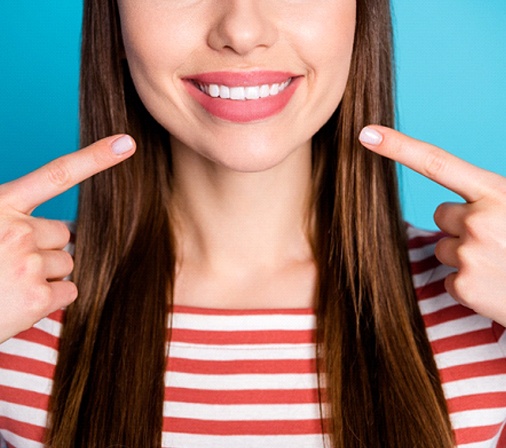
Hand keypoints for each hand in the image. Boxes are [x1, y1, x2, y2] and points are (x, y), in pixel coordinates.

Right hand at [0, 135, 135, 342]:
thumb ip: (10, 218)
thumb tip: (60, 231)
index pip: (56, 174)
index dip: (95, 158)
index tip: (126, 143)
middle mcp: (16, 231)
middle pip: (63, 234)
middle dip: (46, 248)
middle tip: (11, 263)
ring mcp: (28, 265)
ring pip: (67, 263)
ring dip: (46, 274)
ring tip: (9, 284)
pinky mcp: (37, 299)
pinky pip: (69, 292)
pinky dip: (50, 299)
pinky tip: (18, 303)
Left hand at [360, 125, 505, 326]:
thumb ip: (490, 197)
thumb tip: (454, 208)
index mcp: (498, 193)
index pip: (437, 163)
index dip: (398, 147)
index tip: (366, 133)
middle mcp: (478, 220)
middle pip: (441, 214)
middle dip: (461, 224)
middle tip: (500, 239)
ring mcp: (469, 255)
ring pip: (443, 247)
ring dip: (465, 254)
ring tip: (503, 264)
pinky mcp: (464, 287)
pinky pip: (450, 278)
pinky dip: (468, 283)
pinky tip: (497, 285)